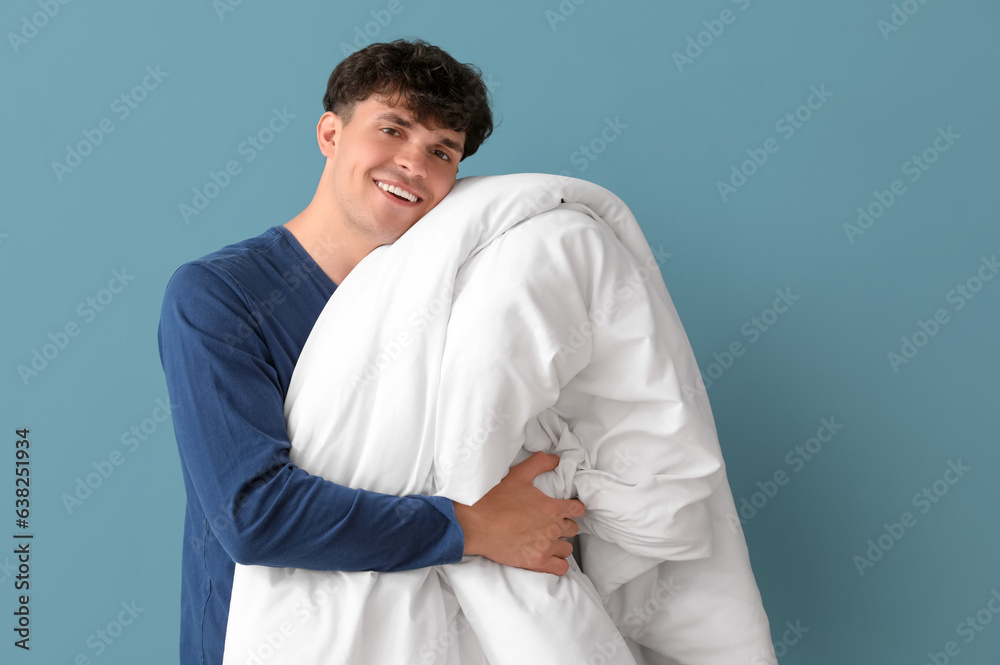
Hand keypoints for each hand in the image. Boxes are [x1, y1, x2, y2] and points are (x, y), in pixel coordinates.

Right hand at [453, 451, 584, 575]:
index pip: (577, 510)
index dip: (574, 508)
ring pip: (567, 548)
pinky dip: (558, 563)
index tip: (569, 508)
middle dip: (565, 525)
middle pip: (572, 529)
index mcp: (551, 507)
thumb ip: (539, 464)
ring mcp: (545, 547)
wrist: (475, 524)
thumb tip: (555, 458)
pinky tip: (550, 558)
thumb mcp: (518, 474)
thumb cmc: (494, 499)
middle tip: (552, 523)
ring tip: (549, 541)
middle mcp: (552, 528)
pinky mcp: (536, 562)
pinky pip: (560, 568)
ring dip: (560, 544)